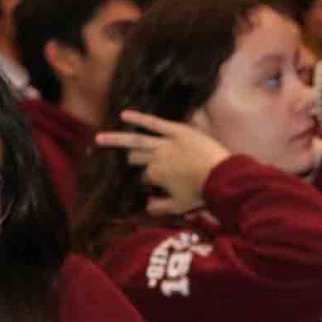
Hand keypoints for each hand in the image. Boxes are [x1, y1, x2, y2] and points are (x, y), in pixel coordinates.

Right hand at [95, 110, 229, 216]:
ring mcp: (164, 142)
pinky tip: (123, 114)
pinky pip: (154, 123)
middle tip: (122, 160)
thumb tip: (145, 205)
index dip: (145, 181)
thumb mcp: (178, 206)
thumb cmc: (200, 192)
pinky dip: (139, 118)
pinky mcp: (176, 130)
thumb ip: (159, 207)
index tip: (151, 184)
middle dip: (129, 160)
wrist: (222, 175)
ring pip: (135, 140)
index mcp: (154, 175)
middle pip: (135, 158)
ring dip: (115, 139)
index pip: (142, 177)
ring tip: (99, 138)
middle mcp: (154, 158)